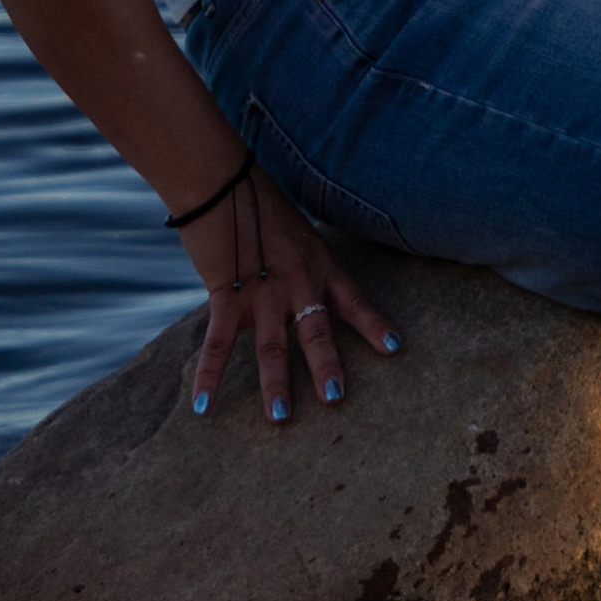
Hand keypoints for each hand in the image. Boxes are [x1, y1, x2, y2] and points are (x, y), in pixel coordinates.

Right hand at [179, 164, 401, 423]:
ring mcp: (263, 292)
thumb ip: (300, 264)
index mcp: (320, 264)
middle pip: (316, 332)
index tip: (396, 349)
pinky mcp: (226, 296)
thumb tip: (296, 288)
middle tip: (336, 399)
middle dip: (327, 366)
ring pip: (272, 347)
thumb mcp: (296, 232)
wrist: (222, 183)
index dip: (375, 325)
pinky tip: (204, 407)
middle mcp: (298, 283)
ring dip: (275, 384)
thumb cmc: (258, 203)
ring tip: (281, 417)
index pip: (354, 300)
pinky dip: (209, 378)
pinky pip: (218, 345)